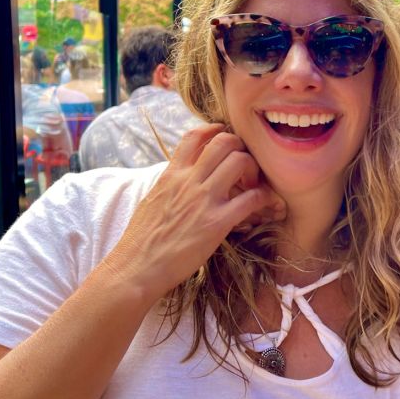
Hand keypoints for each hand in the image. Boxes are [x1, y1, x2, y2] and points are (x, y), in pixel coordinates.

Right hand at [107, 124, 285, 300]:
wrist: (137, 267)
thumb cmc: (142, 240)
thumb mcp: (153, 200)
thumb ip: (172, 184)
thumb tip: (182, 178)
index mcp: (171, 174)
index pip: (195, 136)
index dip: (215, 131)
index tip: (226, 138)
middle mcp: (188, 181)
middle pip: (224, 141)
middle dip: (241, 149)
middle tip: (244, 168)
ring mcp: (203, 200)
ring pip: (240, 161)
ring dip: (254, 170)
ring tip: (251, 186)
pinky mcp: (217, 223)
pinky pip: (251, 199)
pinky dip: (263, 198)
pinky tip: (261, 205)